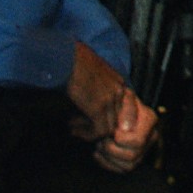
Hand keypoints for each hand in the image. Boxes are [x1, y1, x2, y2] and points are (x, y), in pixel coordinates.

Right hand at [66, 42, 155, 171]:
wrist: (66, 57)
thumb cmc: (73, 62)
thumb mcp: (92, 73)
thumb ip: (97, 88)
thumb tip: (90, 106)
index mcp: (117, 81)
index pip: (127, 107)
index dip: (114, 119)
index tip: (97, 125)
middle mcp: (118, 90)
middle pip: (117, 119)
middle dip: (100, 128)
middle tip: (82, 129)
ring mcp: (110, 99)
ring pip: (108, 128)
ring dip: (90, 133)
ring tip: (74, 129)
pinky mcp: (98, 108)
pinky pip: (98, 131)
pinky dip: (86, 134)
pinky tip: (73, 128)